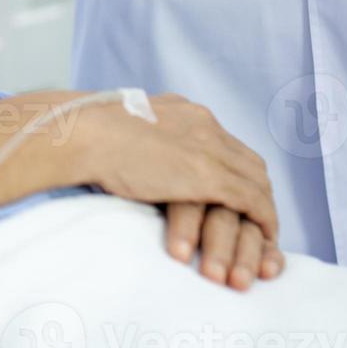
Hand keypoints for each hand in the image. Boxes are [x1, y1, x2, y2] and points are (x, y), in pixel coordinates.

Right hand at [77, 93, 283, 288]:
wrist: (83, 133)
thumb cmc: (86, 133)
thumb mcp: (124, 128)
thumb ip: (142, 137)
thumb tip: (136, 149)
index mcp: (184, 112)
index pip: (224, 142)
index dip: (234, 169)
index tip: (232, 191)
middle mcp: (204, 124)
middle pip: (248, 161)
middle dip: (256, 190)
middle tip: (253, 217)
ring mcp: (208, 148)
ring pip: (256, 182)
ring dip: (262, 209)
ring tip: (261, 234)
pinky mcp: (208, 175)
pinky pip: (252, 200)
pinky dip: (263, 218)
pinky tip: (263, 236)